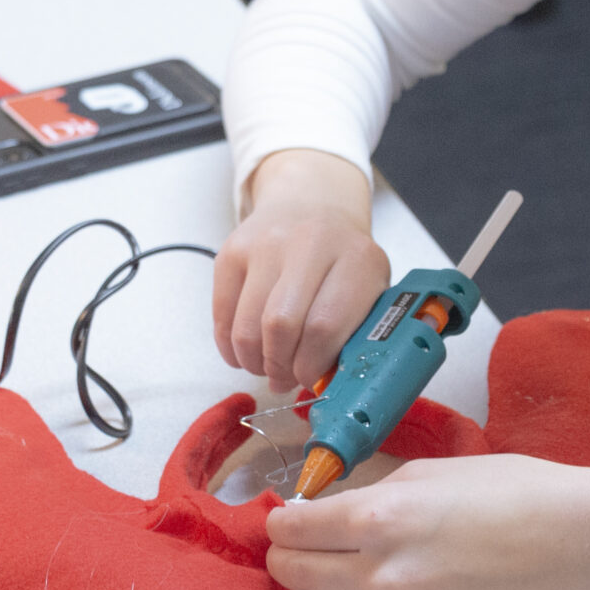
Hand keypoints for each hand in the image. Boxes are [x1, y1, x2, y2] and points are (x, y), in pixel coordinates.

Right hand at [215, 148, 390, 391]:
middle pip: (281, 326)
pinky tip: (245, 350)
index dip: (311, 366)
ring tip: (265, 365)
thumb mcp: (368, 289)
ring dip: (253, 361)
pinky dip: (230, 346)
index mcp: (357, 259)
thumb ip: (353, 334)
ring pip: (248, 326)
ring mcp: (266, 243)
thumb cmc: (343, 262)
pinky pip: (221, 315)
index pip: (325, 327)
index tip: (309, 379)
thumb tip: (322, 385)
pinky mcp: (232, 250)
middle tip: (283, 377)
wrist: (311, 204)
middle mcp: (311, 243)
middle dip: (279, 366)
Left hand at [263, 453, 589, 589]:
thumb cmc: (515, 494)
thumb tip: (329, 512)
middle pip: (295, 576)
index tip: (282, 516)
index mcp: (381, 520)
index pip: (294, 530)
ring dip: (310, 589)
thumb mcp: (431, 472)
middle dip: (285, 556)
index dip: (281, 520)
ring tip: (322, 568)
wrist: (576, 546)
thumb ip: (372, 495)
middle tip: (291, 543)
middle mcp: (382, 577)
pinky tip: (371, 588)